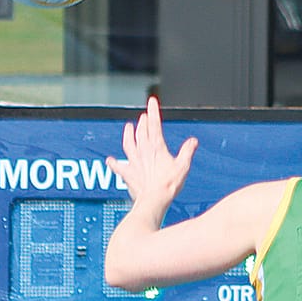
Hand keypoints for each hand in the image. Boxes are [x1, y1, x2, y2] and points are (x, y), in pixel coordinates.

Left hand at [110, 94, 196, 211]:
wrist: (154, 199)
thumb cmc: (168, 184)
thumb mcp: (183, 166)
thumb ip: (187, 151)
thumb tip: (193, 141)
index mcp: (156, 147)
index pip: (154, 124)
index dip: (153, 111)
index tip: (151, 101)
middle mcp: (143, 151)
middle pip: (141, 132)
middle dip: (143, 122)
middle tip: (144, 116)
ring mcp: (133, 162)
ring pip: (128, 143)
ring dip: (128, 134)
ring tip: (128, 127)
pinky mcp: (128, 174)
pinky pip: (118, 167)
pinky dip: (113, 163)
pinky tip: (109, 160)